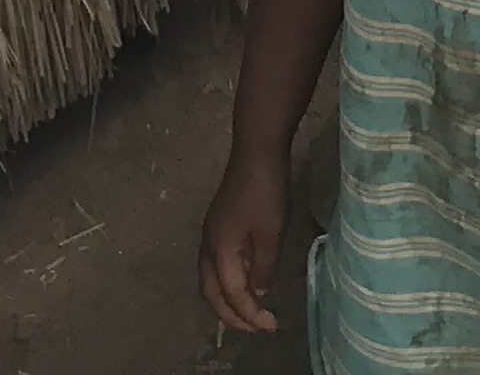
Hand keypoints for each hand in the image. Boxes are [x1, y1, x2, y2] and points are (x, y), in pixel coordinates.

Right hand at [197, 144, 292, 336]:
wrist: (256, 152)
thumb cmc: (265, 192)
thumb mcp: (272, 234)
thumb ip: (264, 267)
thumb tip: (259, 292)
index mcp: (220, 251)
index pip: (232, 295)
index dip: (251, 315)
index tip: (271, 326)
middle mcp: (208, 246)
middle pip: (211, 293)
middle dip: (231, 315)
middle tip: (255, 328)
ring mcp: (210, 234)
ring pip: (210, 280)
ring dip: (227, 300)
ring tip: (249, 312)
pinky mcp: (217, 226)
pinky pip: (215, 265)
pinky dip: (227, 282)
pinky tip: (246, 282)